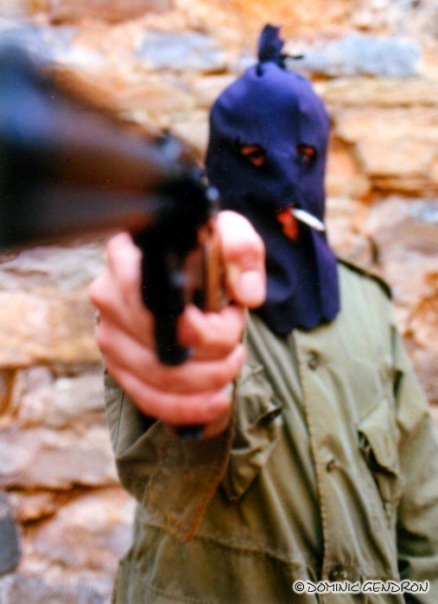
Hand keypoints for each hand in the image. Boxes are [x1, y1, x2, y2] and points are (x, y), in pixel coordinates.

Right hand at [88, 211, 264, 436]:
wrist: (183, 274)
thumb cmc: (202, 253)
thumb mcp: (227, 236)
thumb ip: (242, 251)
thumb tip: (246, 294)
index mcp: (128, 256)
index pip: (154, 299)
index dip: (196, 324)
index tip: (231, 321)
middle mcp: (109, 296)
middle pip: (161, 344)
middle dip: (215, 352)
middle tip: (238, 341)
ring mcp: (109, 335)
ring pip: (158, 377)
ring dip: (207, 380)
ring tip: (232, 364)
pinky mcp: (117, 366)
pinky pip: (147, 399)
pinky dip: (187, 407)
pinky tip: (216, 401)